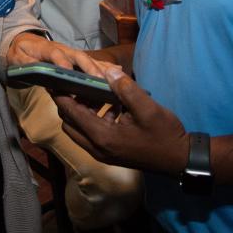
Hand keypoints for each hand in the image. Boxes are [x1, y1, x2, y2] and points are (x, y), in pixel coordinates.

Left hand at [7, 31, 117, 77]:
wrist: (24, 42)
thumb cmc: (22, 52)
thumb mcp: (17, 57)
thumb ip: (25, 62)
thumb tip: (34, 69)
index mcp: (47, 49)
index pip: (56, 55)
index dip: (63, 63)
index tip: (70, 72)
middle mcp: (64, 50)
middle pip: (79, 57)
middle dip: (90, 67)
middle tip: (100, 80)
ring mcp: (72, 53)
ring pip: (88, 59)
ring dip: (102, 67)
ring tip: (115, 76)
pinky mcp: (76, 59)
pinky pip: (92, 61)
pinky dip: (105, 65)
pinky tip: (117, 70)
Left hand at [54, 67, 188, 175]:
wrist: (179, 159)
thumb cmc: (165, 134)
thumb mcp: (148, 108)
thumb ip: (126, 90)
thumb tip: (109, 73)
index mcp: (103, 136)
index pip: (71, 113)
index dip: (60, 95)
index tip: (53, 79)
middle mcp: (97, 147)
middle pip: (69, 123)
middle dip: (68, 102)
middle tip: (75, 82)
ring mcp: (103, 153)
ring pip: (79, 129)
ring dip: (82, 110)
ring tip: (93, 89)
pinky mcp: (110, 153)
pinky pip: (92, 134)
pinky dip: (93, 118)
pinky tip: (110, 104)